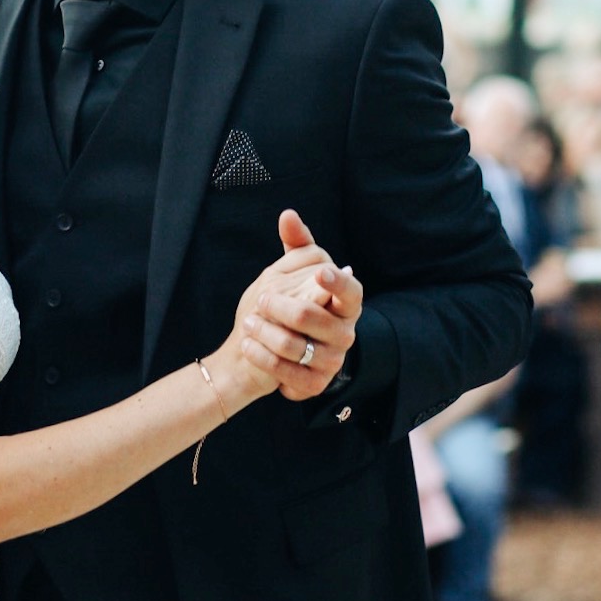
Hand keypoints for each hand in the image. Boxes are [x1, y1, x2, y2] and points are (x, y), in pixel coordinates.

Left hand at [242, 209, 362, 402]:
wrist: (274, 350)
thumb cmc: (290, 304)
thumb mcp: (294, 274)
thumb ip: (297, 246)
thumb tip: (288, 215)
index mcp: (345, 304)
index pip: (352, 292)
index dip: (337, 283)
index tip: (321, 273)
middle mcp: (344, 334)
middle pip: (312, 317)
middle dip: (279, 306)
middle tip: (261, 299)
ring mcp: (332, 361)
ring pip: (295, 345)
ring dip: (265, 331)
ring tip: (249, 321)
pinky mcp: (315, 384)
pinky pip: (285, 371)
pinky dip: (261, 355)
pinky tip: (248, 343)